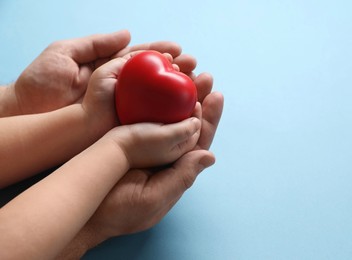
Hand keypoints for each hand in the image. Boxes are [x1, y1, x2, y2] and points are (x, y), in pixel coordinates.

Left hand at [9, 30, 194, 115]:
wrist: (30, 114)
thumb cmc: (43, 81)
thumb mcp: (66, 52)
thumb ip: (97, 43)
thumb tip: (127, 34)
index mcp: (108, 68)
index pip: (141, 58)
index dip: (161, 53)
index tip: (179, 51)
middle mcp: (119, 87)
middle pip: (154, 78)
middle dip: (176, 72)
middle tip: (195, 68)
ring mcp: (120, 105)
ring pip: (154, 98)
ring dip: (176, 92)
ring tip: (196, 85)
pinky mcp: (118, 122)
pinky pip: (144, 117)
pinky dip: (164, 113)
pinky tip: (181, 109)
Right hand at [57, 74, 223, 258]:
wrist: (80, 205)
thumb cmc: (116, 210)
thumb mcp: (153, 198)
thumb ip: (182, 177)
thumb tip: (210, 156)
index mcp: (174, 171)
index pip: (199, 143)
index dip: (209, 121)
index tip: (216, 96)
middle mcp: (164, 158)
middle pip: (188, 125)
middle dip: (198, 100)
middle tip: (205, 77)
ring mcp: (147, 148)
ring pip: (169, 117)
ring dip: (179, 96)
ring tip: (187, 73)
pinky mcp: (128, 140)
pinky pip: (148, 116)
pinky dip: (156, 99)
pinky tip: (159, 85)